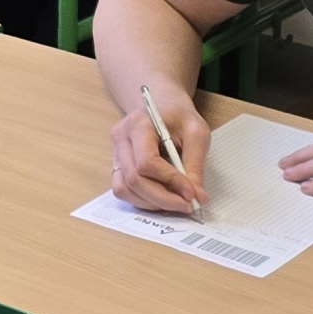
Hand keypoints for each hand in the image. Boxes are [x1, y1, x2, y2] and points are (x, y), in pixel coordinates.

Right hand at [108, 85, 212, 214]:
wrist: (162, 107)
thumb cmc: (179, 117)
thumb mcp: (196, 132)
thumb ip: (195, 164)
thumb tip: (196, 196)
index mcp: (138, 124)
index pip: (147, 161)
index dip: (170, 181)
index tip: (192, 193)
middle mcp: (121, 139)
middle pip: (134, 179)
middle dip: (163, 198)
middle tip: (188, 206)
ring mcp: (115, 153)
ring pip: (125, 189)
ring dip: (152, 203)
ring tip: (177, 203)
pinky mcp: (117, 166)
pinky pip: (123, 191)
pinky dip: (143, 200)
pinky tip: (163, 199)